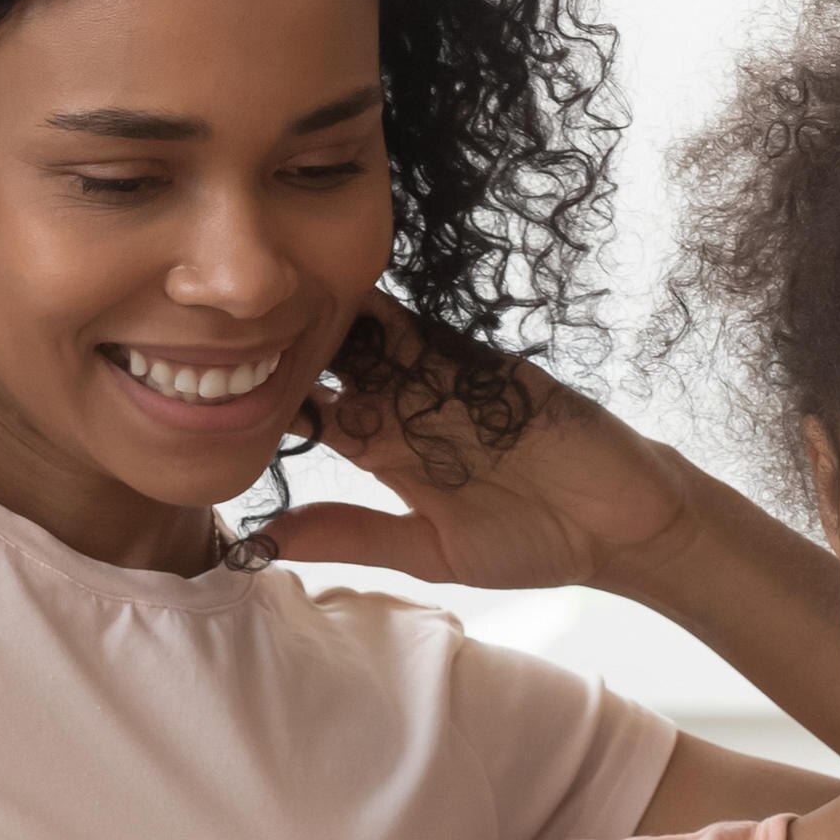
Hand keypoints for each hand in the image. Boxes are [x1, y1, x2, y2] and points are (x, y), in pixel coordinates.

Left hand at [263, 291, 711, 599]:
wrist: (623, 518)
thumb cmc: (537, 542)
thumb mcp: (435, 552)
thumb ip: (356, 536)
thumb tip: (267, 539)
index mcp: (391, 455)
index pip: (316, 415)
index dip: (269, 398)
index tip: (216, 386)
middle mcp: (410, 408)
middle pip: (333, 364)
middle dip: (287, 345)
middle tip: (228, 326)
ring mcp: (447, 379)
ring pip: (372, 337)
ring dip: (328, 319)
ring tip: (270, 300)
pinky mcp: (485, 361)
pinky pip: (429, 327)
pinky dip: (390, 310)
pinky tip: (344, 287)